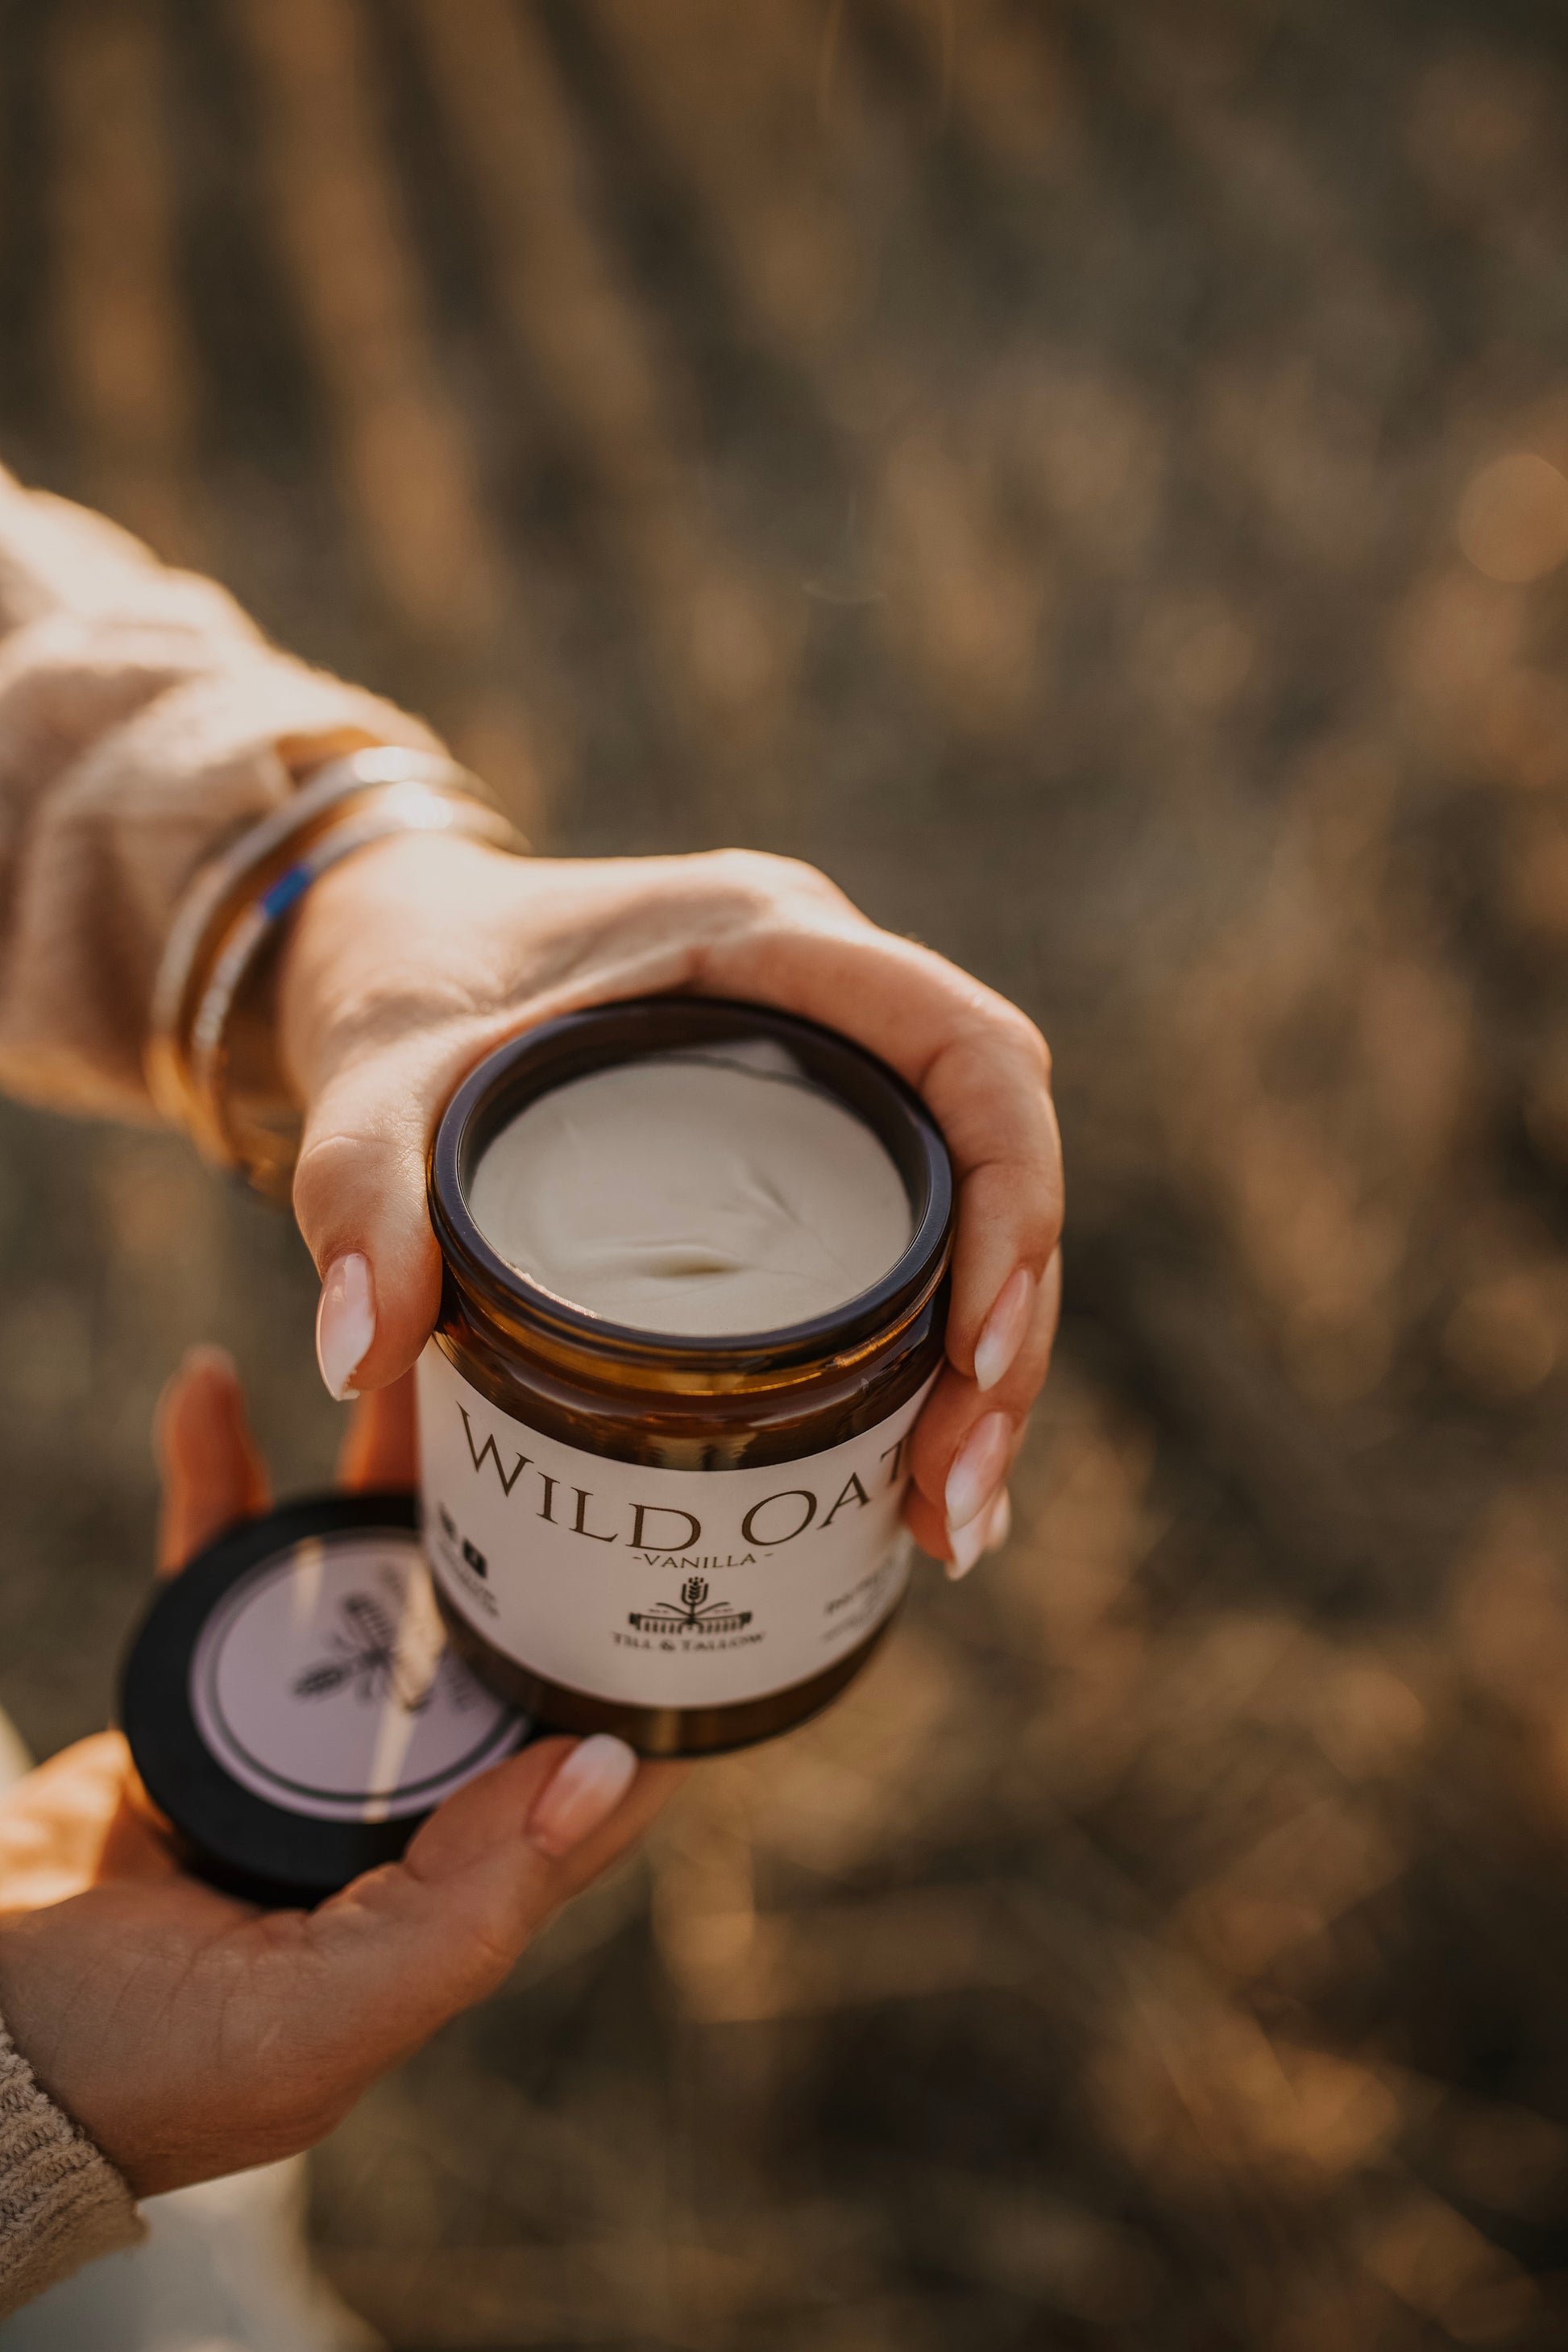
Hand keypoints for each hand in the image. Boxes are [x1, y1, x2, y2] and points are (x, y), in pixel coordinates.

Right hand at [0, 1350, 679, 2195]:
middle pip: (485, 1632)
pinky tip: (212, 1385)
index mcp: (451, 1887)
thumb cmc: (133, 2069)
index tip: (674, 1553)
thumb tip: (609, 1773)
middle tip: (549, 1398)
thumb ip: (465, 1911)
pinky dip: (217, 1471)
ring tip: (414, 1347)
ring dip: (386, 1465)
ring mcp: (299, 1735)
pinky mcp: (199, 1691)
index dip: (639, 1668)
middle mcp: (393, 1800)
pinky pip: (221, 1555)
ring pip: (367, 1571)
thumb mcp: (312, 2022)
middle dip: (520, 1523)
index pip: (586, 1764)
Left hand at [280, 836, 1062, 1573]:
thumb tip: (359, 1357)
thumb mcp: (372, 1076)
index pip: (972, 1052)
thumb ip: (357, 1190)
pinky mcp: (807, 1140)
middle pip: (996, 1159)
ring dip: (981, 1370)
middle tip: (951, 1497)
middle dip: (1003, 1337)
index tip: (974, 1355)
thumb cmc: (401, 978)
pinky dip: (927, 1358)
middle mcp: (833, 1000)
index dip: (1013, 1197)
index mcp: (774, 940)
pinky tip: (911, 1477)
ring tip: (939, 1522)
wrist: (386, 937)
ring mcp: (831, 1071)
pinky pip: (912, 1238)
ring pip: (971, 1214)